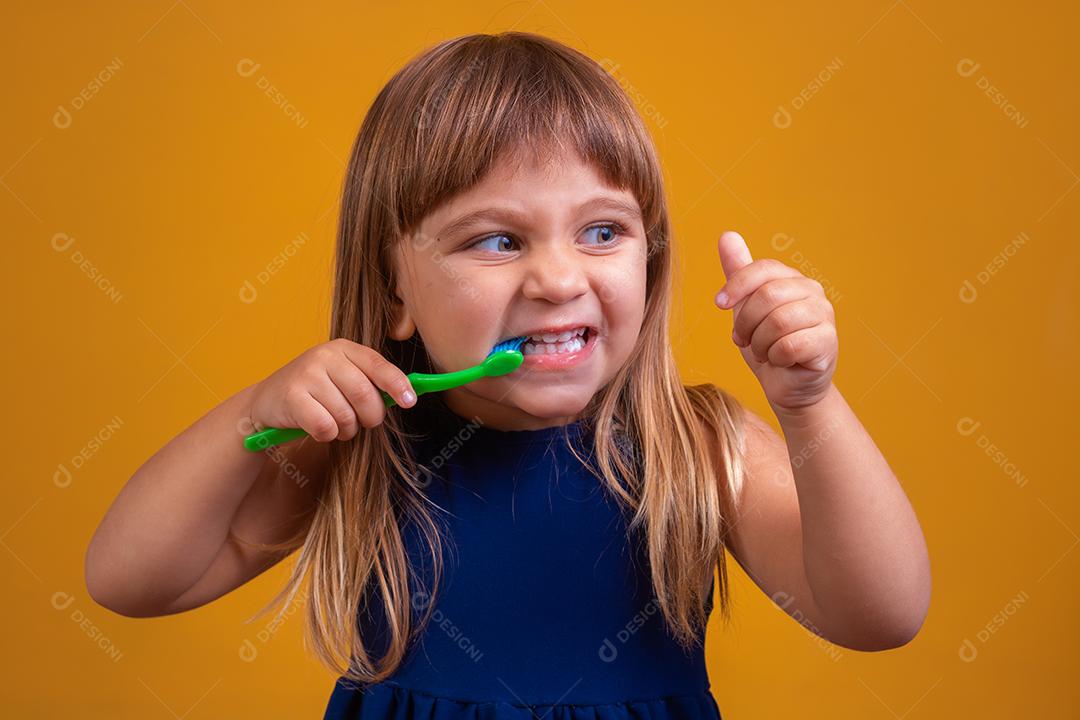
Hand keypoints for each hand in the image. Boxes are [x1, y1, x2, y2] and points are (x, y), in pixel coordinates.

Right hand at [247, 339, 416, 441]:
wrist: (267, 402)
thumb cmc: (316, 393)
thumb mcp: (343, 378)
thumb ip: (371, 382)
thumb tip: (407, 394)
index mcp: (344, 349)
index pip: (378, 365)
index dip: (397, 384)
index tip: (410, 402)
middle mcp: (325, 356)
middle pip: (365, 394)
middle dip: (370, 417)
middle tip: (364, 423)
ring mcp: (307, 374)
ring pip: (346, 414)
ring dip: (347, 429)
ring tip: (337, 424)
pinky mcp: (292, 396)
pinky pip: (326, 426)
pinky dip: (327, 435)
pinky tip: (318, 428)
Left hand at [714, 230, 837, 412]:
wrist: (786, 385)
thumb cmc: (767, 344)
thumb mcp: (746, 308)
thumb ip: (739, 273)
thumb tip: (727, 235)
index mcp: (792, 279)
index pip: (762, 269)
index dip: (736, 285)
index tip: (719, 304)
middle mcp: (812, 291)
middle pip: (767, 295)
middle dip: (746, 322)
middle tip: (743, 339)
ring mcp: (824, 315)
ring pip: (778, 322)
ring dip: (760, 343)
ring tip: (763, 351)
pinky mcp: (828, 341)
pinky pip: (790, 345)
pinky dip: (775, 357)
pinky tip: (779, 361)